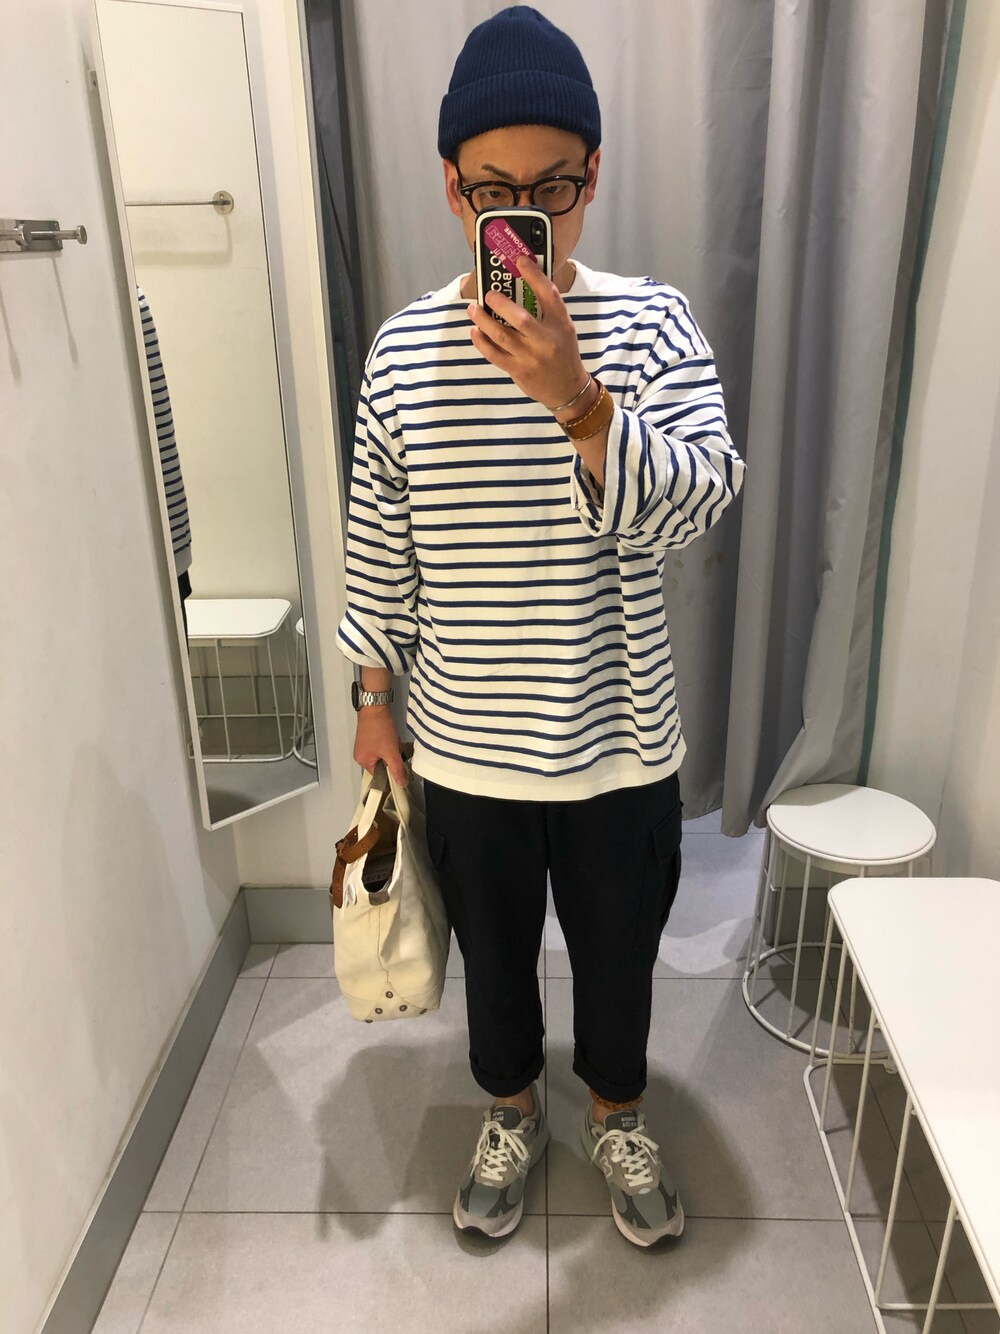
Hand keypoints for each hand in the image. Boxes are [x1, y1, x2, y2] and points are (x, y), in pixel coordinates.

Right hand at [353, 707, 407, 785]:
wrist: (376, 706)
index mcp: (363, 761)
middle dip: (392, 757)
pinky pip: (381, 746)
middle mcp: (361, 754)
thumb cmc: (379, 728)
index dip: (391, 771)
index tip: (399, 765)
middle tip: (395, 748)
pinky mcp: (369, 737)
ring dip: (391, 749)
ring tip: (393, 740)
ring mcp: (364, 745)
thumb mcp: (391, 752)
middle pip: (382, 765)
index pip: (379, 775)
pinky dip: (389, 743)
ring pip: (383, 755)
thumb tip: (402, 783)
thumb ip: (397, 769)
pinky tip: (391, 736)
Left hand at [467, 254, 587, 410]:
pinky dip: (481, 342)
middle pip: (521, 319)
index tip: (520, 260)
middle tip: (488, 294)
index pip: (549, 294)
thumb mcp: (563, 328)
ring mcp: (531, 358)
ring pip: (502, 337)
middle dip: (501, 304)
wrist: (567, 389)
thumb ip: (547, 308)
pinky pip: (494, 355)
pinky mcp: (518, 371)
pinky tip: (475, 331)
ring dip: (484, 321)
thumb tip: (522, 282)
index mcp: (561, 325)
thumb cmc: (563, 353)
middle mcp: (546, 341)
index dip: (534, 275)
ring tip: (473, 309)